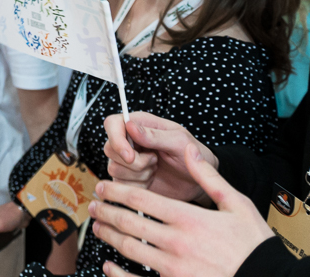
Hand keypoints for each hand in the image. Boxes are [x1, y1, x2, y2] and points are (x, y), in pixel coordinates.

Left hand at [89, 144, 272, 276]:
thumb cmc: (254, 244)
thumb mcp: (237, 204)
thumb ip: (209, 176)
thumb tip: (190, 150)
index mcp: (188, 218)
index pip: (140, 198)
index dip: (116, 192)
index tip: (103, 188)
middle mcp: (176, 242)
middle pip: (128, 221)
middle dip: (105, 211)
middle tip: (92, 206)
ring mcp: (173, 268)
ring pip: (129, 248)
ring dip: (108, 236)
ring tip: (98, 228)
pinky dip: (118, 275)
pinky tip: (108, 267)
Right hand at [102, 112, 216, 201]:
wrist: (200, 183)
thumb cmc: (193, 156)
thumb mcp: (179, 141)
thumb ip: (154, 135)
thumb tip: (130, 125)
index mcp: (139, 124)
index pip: (112, 124)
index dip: (116, 139)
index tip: (131, 155)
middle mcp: (129, 141)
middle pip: (110, 149)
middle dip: (133, 162)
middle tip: (155, 161)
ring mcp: (126, 161)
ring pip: (113, 168)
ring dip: (138, 174)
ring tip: (155, 169)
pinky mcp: (127, 179)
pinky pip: (119, 185)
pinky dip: (137, 186)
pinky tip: (151, 181)